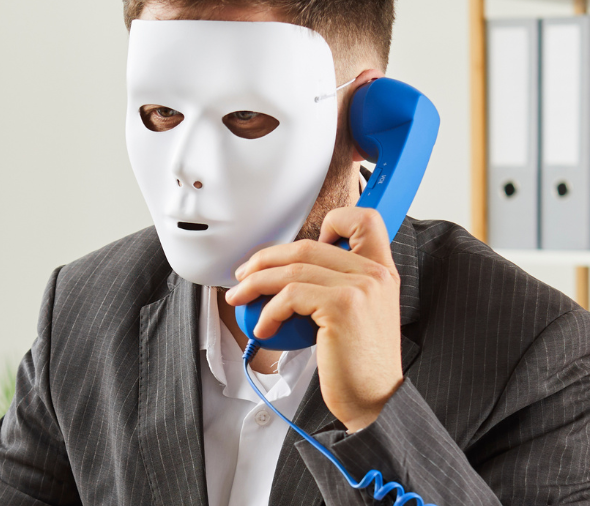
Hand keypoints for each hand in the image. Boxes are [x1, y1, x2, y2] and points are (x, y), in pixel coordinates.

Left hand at [224, 207, 402, 432]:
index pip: (363, 220)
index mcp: (382, 270)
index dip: (330, 222)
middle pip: (307, 245)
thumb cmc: (359, 364)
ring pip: (291, 269)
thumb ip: (339, 285)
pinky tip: (263, 328)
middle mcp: (376, 273)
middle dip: (265, 258)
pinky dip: (267, 311)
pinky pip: (289, 296)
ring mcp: (360, 287)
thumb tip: (291, 271)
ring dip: (255, 283)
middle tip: (244, 275)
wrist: (375, 401)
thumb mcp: (359, 315)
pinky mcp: (342, 306)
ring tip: (239, 298)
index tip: (300, 250)